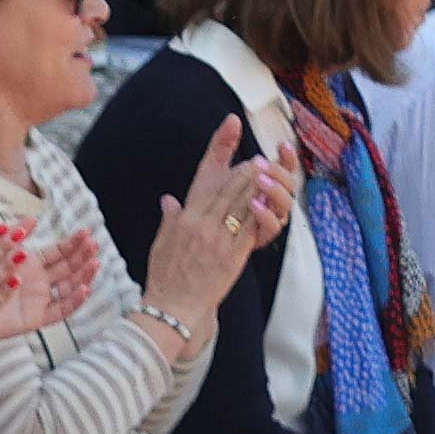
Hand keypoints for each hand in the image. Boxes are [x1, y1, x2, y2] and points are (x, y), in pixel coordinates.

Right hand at [144, 118, 291, 324]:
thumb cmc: (165, 278)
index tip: (231, 125)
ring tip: (269, 171)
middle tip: (260, 157)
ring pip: (241, 203)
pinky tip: (272, 201)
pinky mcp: (231, 256)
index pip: (205, 175)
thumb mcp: (162, 243)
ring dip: (257, 185)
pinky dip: (262, 213)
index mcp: (185, 217)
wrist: (172, 307)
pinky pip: (250, 229)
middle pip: (228, 186)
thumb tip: (169, 200)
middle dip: (246, 170)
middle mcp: (200, 222)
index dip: (219, 147)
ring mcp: (217, 238)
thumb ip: (169, 219)